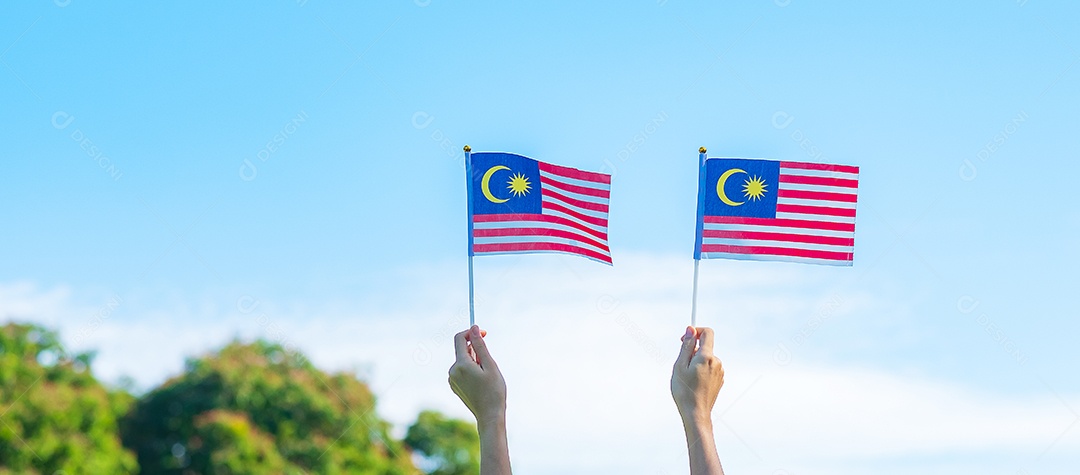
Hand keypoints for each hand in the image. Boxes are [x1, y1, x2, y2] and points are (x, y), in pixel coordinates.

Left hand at [449, 325, 512, 473]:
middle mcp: (452, 371)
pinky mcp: (454, 385)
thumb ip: (480, 346)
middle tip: (489, 364)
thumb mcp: (490, 365)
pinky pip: (461, 370)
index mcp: (461, 365)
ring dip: (474, 361)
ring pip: (463, 360)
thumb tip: (474, 328)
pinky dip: (471, 370)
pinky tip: (480, 382)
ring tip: (486, 376)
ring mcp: (452, 379)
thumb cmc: (494, 391)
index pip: (460, 339)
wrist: (489, 416)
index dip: (472, 332)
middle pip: (462, 350)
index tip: (484, 334)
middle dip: (476, 350)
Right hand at [672, 326, 725, 474]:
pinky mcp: (719, 380)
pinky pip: (710, 368)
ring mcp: (720, 372)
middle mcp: (717, 362)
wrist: (696, 414)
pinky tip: (694, 384)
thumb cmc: (685, 391)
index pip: (707, 332)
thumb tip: (691, 329)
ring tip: (687, 378)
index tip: (685, 339)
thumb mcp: (680, 366)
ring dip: (696, 362)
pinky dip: (701, 371)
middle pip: (706, 347)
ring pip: (707, 359)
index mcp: (707, 356)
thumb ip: (687, 346)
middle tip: (681, 365)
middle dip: (693, 351)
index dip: (696, 331)